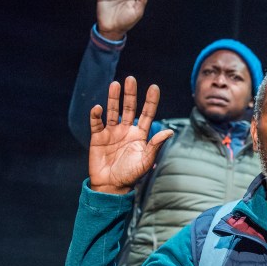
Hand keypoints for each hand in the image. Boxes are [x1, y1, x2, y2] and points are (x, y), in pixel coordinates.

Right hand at [89, 77, 171, 194]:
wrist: (111, 186)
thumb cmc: (130, 175)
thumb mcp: (145, 161)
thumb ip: (155, 145)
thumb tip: (170, 131)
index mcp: (140, 135)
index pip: (147, 114)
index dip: (150, 101)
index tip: (154, 87)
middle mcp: (126, 130)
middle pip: (129, 108)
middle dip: (130, 94)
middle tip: (131, 79)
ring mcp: (112, 132)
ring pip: (113, 111)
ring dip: (113, 98)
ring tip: (115, 84)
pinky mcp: (98, 137)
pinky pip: (96, 122)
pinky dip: (96, 115)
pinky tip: (98, 108)